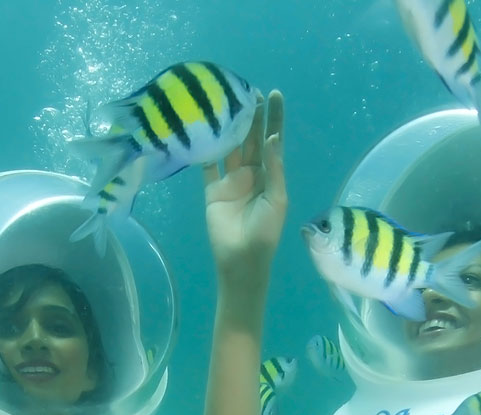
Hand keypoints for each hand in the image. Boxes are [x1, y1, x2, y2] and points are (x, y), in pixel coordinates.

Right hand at [202, 90, 287, 285]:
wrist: (241, 258)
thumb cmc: (265, 231)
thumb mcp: (277, 199)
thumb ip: (274, 168)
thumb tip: (272, 137)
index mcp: (270, 174)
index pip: (272, 140)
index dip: (274, 118)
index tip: (274, 94)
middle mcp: (251, 173)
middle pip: (251, 138)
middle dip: (251, 116)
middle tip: (248, 90)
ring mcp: (230, 180)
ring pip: (230, 147)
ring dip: (229, 127)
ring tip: (227, 102)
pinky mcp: (212, 189)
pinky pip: (208, 166)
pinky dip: (205, 150)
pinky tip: (203, 130)